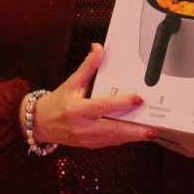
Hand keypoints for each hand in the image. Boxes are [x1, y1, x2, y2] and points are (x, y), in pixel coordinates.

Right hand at [27, 43, 156, 148]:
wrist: (40, 124)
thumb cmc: (57, 102)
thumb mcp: (71, 82)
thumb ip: (87, 66)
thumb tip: (98, 48)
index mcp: (77, 109)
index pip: (103, 106)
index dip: (121, 103)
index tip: (138, 99)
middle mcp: (83, 127)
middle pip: (113, 130)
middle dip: (135, 131)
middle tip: (153, 129)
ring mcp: (87, 139)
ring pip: (114, 139)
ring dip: (133, 137)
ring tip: (151, 132)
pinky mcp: (90, 146)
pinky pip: (110, 142)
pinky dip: (124, 138)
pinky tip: (137, 134)